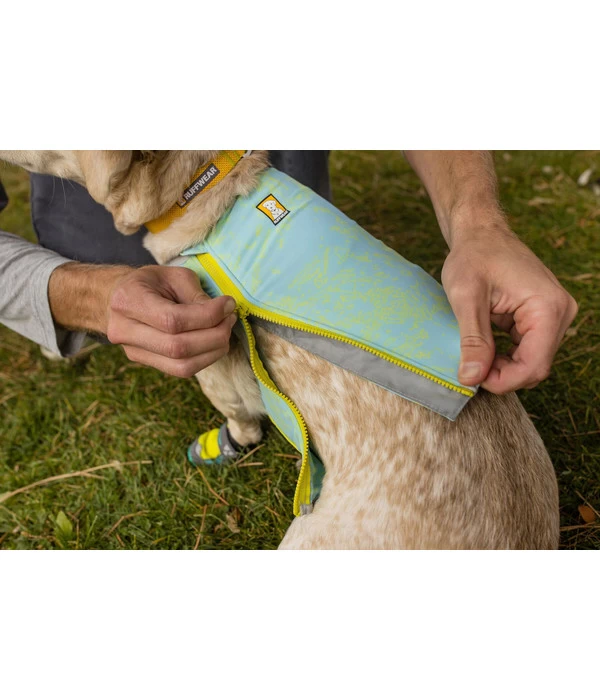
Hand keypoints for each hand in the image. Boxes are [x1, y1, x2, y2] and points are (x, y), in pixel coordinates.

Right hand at [105, 266, 236, 376]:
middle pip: (178, 347)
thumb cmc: (149, 282)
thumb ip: (195, 294)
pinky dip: (205, 359)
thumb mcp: (173, 275)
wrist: (117, 299)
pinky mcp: (145, 362)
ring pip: (181, 366)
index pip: (173, 320)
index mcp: (128, 301)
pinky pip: (181, 370)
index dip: (208, 315)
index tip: (228, 304)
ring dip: (213, 351)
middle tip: (230, 318)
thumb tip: (222, 313)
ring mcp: (133, 352)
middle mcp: (124, 331)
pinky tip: (214, 343)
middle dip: (214, 335)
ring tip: (225, 331)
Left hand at [441, 226, 577, 393]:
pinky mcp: (542, 318)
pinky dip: (506, 356)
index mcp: (548, 307)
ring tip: (473, 356)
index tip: (472, 379)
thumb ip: (472, 339)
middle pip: (536, 367)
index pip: (534, 365)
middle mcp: (559, 312)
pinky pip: (528, 350)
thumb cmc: (473, 256)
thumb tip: (471, 379)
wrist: (480, 233)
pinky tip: (483, 349)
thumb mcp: (466, 298)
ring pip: (532, 361)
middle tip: (469, 368)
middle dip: (502, 375)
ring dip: (503, 367)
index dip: (503, 380)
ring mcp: (553, 315)